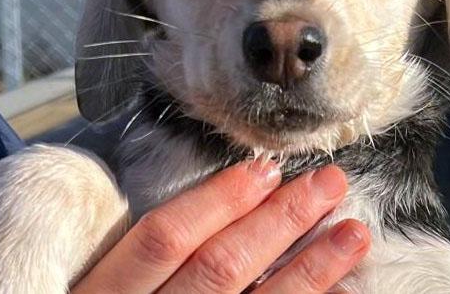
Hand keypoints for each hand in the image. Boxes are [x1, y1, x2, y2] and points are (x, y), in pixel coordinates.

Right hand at [73, 162, 370, 292]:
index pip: (165, 236)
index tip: (268, 167)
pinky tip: (338, 289)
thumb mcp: (96, 280)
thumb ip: (140, 248)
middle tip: (331, 182)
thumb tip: (226, 192)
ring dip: (311, 269)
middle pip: (220, 267)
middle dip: (281, 222)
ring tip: (353, 232)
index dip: (219, 199)